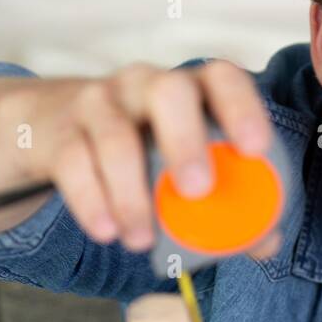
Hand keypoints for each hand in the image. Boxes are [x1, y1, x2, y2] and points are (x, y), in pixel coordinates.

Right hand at [20, 59, 278, 253]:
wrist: (54, 130)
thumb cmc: (144, 151)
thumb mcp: (183, 163)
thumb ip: (229, 201)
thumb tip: (266, 242)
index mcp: (190, 90)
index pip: (221, 79)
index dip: (242, 108)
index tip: (255, 150)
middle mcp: (146, 84)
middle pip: (169, 92)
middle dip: (185, 140)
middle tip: (197, 190)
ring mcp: (99, 103)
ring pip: (114, 134)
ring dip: (129, 190)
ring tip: (140, 240)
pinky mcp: (60, 132)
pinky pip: (72, 162)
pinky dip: (89, 200)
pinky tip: (105, 230)